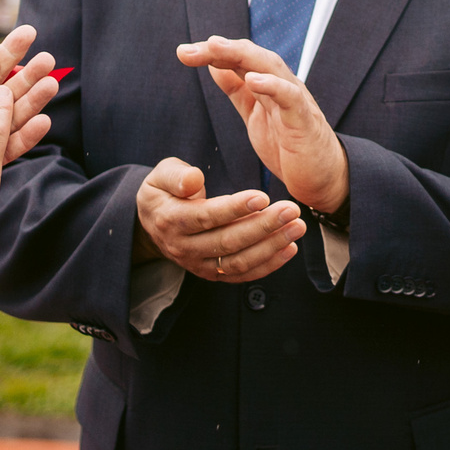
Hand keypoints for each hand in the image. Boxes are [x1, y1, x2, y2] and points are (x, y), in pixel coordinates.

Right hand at [134, 158, 304, 284]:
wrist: (153, 222)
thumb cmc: (165, 191)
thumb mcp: (161, 174)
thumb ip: (176, 175)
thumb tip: (194, 179)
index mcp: (170, 220)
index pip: (206, 217)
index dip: (235, 208)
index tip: (262, 197)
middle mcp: (183, 247)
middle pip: (227, 242)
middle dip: (263, 226)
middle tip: (292, 211)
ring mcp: (198, 264)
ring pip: (238, 262)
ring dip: (271, 247)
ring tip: (297, 228)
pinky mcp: (212, 273)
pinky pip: (241, 274)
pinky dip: (268, 265)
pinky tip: (289, 249)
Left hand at [176, 36, 348, 212]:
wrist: (322, 178)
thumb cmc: (290, 146)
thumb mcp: (255, 115)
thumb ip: (237, 91)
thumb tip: (214, 67)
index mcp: (267, 85)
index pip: (239, 58)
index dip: (212, 53)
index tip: (183, 52)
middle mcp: (281, 85)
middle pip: (251, 56)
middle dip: (220, 49)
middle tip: (189, 49)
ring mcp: (295, 101)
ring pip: (269, 67)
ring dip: (242, 56)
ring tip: (216, 48)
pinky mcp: (305, 121)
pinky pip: (290, 97)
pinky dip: (273, 86)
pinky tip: (253, 79)